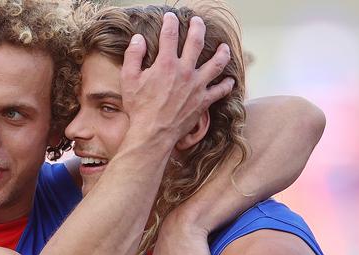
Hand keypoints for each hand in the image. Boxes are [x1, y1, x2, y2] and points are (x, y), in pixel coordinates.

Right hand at [120, 13, 233, 144]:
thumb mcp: (128, 79)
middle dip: (198, 27)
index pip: (170, 35)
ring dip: (222, 53)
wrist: (153, 133)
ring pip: (217, 63)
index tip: (170, 17)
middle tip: (198, 21)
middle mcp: (185, 71)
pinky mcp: (203, 101)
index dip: (170, 22)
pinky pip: (220, 90)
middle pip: (196, 42)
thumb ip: (133, 55)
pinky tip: (230, 80)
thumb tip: (138, 38)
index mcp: (166, 63)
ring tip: (224, 47)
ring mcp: (197, 86)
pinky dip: (227, 85)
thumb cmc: (139, 108)